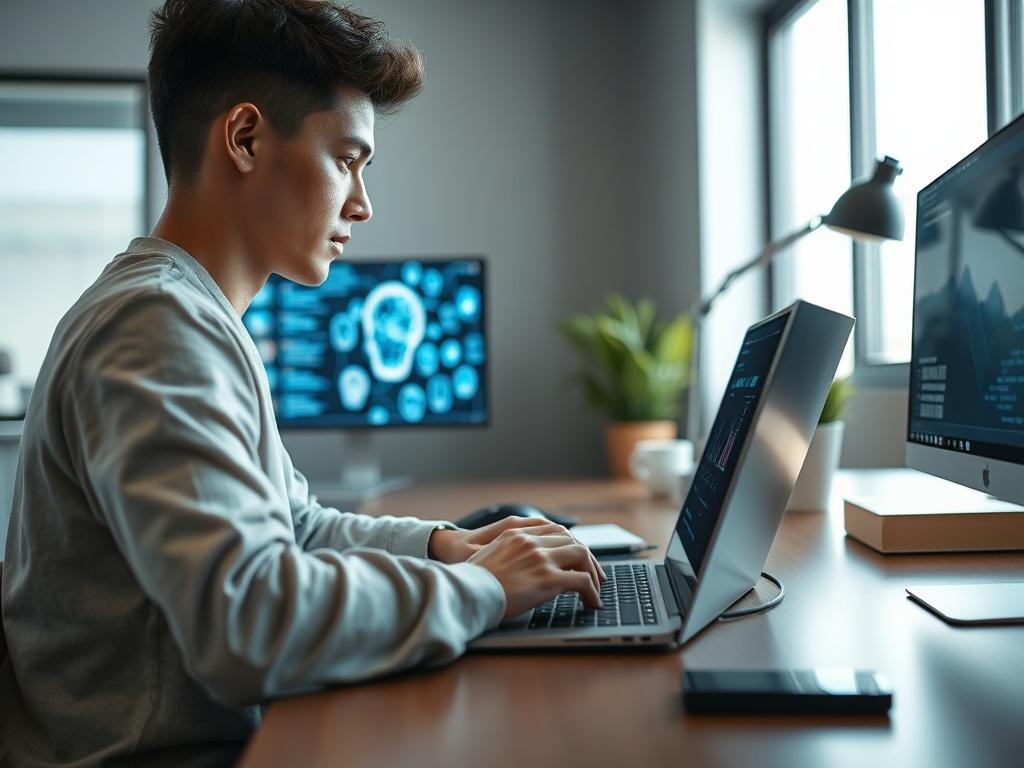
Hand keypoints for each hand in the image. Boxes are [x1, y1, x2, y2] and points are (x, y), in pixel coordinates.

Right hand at [465, 525, 606, 618]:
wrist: (464, 594)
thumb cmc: (469, 584)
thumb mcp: (486, 557)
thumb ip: (506, 555)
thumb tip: (517, 568)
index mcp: (515, 534)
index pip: (554, 530)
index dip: (570, 543)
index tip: (577, 557)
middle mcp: (530, 542)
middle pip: (571, 539)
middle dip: (587, 557)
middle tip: (595, 574)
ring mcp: (541, 559)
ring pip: (582, 555)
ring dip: (593, 572)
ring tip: (596, 589)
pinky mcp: (548, 579)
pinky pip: (582, 581)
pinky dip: (592, 592)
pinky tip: (592, 603)